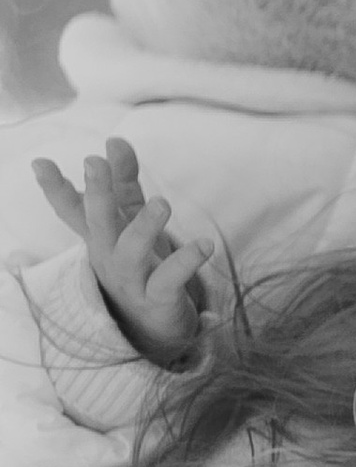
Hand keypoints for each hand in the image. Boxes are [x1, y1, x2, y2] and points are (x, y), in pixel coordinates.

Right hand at [31, 141, 210, 368]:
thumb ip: (124, 181)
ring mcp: (131, 281)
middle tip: (93, 162)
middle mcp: (109, 258)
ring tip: (162, 203)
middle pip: (98, 224)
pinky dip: (186, 262)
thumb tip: (115, 138)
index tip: (39, 162)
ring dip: (144, 228)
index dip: (55, 188)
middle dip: (95, 194)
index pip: (72, 210)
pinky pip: (169, 280)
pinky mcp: (159, 300)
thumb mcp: (131, 220)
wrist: (155, 328)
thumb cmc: (140, 265)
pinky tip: (205, 244)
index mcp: (100, 238)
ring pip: (130, 253)